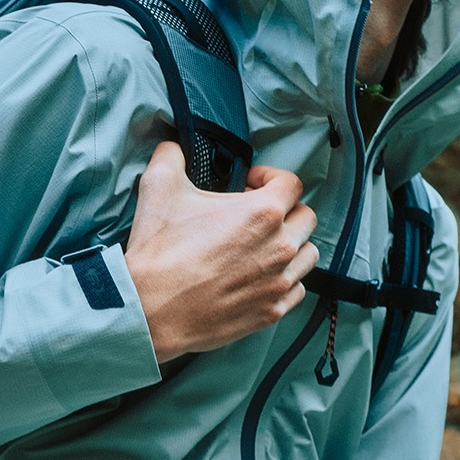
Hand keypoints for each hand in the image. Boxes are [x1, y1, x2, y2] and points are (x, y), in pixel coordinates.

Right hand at [125, 141, 318, 362]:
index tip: (251, 184)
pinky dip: (285, 279)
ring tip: (262, 246)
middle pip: (306, 217)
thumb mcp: (158, 188)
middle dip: (285, 210)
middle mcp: (280, 247)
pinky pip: (297, 289)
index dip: (270, 177)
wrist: (151, 310)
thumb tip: (174, 148)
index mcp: (262, 212)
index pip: (291, 183)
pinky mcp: (272, 310)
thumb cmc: (159, 253)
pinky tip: (260, 276)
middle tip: (256, 214)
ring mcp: (279, 281)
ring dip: (291, 244)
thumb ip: (171, 156)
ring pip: (308, 254)